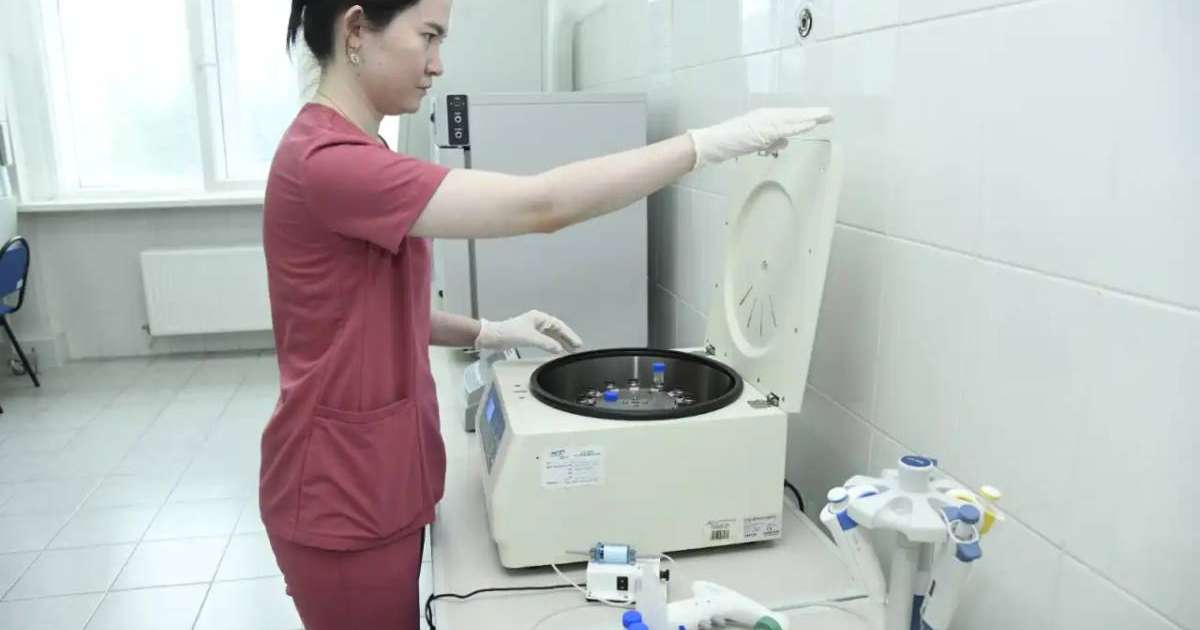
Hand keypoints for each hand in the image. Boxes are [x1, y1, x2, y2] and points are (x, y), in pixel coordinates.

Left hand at [474, 310, 583, 354]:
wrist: (492, 337)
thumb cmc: (509, 333)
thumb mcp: (530, 338)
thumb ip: (546, 343)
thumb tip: (559, 349)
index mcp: (539, 318)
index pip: (559, 326)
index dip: (569, 335)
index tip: (578, 344)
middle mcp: (537, 321)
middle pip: (556, 330)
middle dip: (567, 338)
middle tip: (577, 348)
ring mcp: (532, 328)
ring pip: (551, 335)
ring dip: (560, 342)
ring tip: (569, 351)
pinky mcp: (527, 336)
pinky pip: (544, 340)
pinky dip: (551, 345)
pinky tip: (555, 351)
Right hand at [688, 107, 833, 169]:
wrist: (712, 142)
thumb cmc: (729, 142)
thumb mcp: (754, 141)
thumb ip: (770, 141)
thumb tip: (786, 142)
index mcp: (764, 118)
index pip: (789, 117)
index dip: (805, 116)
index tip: (820, 117)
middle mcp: (765, 116)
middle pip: (793, 115)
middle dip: (812, 114)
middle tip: (830, 114)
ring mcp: (764, 122)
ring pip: (791, 119)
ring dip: (808, 117)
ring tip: (825, 116)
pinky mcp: (762, 129)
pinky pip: (784, 127)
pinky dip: (798, 125)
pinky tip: (810, 124)